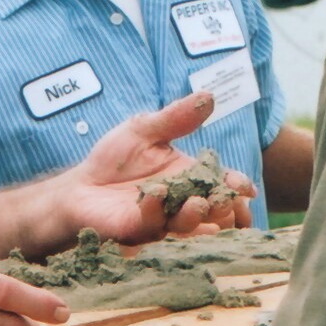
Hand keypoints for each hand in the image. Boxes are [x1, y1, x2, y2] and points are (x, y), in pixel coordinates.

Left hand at [62, 92, 256, 243]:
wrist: (81, 184)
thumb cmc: (114, 158)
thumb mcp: (145, 129)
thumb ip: (176, 117)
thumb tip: (208, 96)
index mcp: (190, 178)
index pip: (222, 184)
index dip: (236, 186)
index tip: (244, 187)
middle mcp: (182, 203)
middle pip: (215, 211)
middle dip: (224, 207)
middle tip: (226, 199)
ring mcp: (163, 220)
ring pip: (189, 225)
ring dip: (197, 215)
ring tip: (199, 203)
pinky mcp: (138, 229)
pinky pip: (153, 224)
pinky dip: (157, 210)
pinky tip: (156, 193)